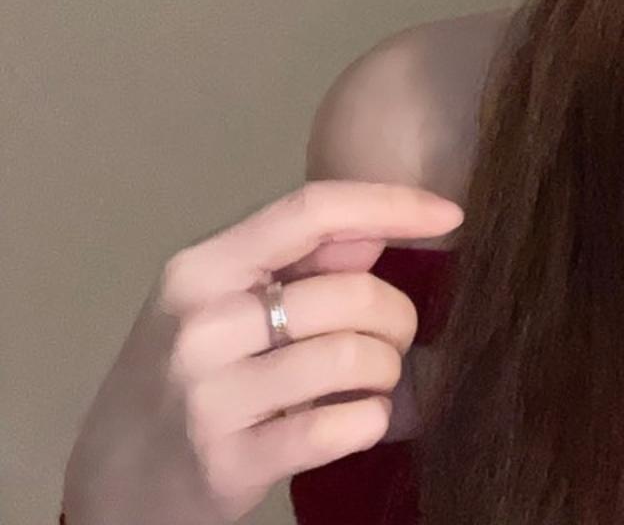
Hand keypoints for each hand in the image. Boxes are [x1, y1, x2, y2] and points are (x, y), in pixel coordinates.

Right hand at [60, 179, 462, 524]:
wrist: (109, 483)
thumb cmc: (185, 376)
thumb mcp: (219, 305)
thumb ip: (300, 262)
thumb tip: (379, 225)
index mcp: (202, 269)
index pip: (312, 209)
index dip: (390, 203)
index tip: (450, 214)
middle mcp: (200, 325)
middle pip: (350, 292)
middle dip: (395, 317)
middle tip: (392, 340)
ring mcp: (209, 398)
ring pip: (352, 358)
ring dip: (387, 372)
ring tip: (373, 382)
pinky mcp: (227, 465)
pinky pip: (338, 428)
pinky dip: (370, 422)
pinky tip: (360, 421)